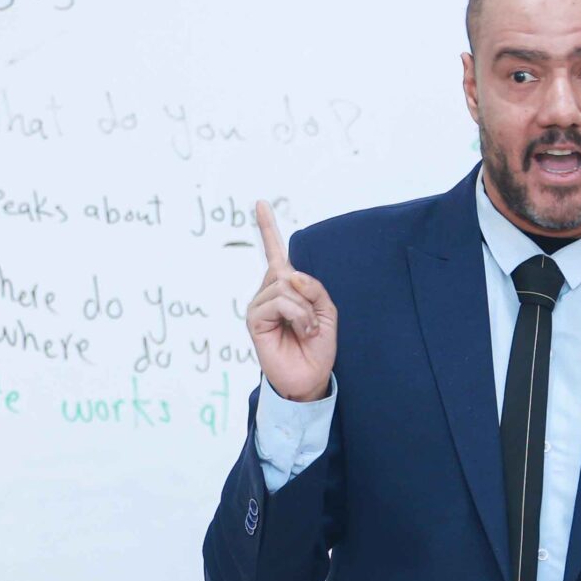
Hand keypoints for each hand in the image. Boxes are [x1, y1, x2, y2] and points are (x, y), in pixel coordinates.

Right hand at [245, 200, 336, 402]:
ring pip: (285, 286)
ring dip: (305, 310)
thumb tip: (288, 272)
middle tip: (312, 323)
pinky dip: (298, 315)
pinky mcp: (254, 318)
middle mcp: (268, 292)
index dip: (267, 228)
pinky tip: (300, 331)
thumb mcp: (326, 312)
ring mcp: (258, 305)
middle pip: (287, 271)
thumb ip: (313, 288)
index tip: (260, 203)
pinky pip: (280, 302)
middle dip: (309, 296)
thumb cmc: (317, 346)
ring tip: (306, 330)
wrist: (309, 377)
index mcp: (285, 287)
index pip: (274, 253)